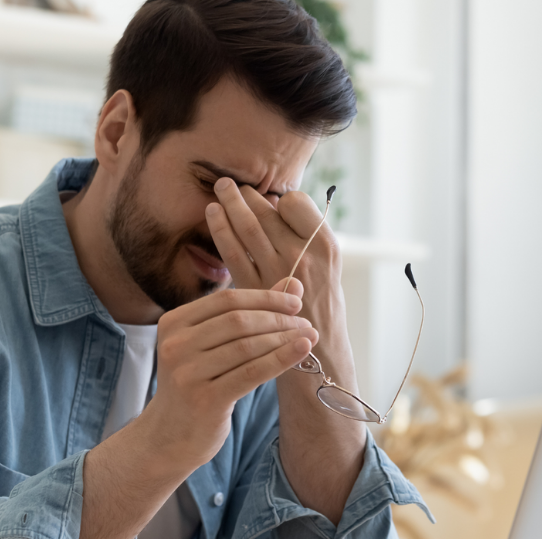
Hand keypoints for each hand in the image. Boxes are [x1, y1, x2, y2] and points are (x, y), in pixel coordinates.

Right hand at [143, 287, 317, 469]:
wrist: (170, 436)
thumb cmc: (197, 384)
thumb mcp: (212, 346)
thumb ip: (247, 313)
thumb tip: (292, 283)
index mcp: (173, 322)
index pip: (227, 300)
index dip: (265, 298)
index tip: (295, 302)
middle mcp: (176, 344)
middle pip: (238, 320)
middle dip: (278, 319)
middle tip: (305, 323)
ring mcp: (187, 373)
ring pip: (247, 346)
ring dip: (283, 339)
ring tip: (309, 337)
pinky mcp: (205, 399)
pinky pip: (251, 373)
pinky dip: (281, 359)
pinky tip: (301, 351)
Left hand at [205, 178, 341, 299]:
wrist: (320, 353)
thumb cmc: (322, 306)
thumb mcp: (329, 268)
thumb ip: (306, 238)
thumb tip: (274, 205)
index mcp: (326, 245)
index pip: (295, 203)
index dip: (280, 199)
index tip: (271, 200)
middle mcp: (303, 255)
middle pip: (267, 212)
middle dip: (246, 194)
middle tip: (230, 183)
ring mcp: (278, 272)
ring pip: (247, 227)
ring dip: (230, 204)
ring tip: (220, 189)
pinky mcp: (255, 289)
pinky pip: (233, 252)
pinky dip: (220, 230)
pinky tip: (212, 215)